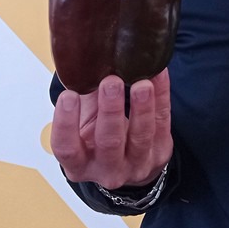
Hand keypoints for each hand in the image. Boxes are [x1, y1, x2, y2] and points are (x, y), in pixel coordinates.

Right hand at [51, 69, 172, 188]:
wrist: (130, 162)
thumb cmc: (100, 135)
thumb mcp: (85, 123)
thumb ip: (84, 97)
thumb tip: (86, 57)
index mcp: (79, 164)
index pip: (67, 149)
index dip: (66, 123)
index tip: (68, 95)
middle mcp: (107, 169)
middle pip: (108, 142)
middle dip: (111, 111)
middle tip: (110, 82)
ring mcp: (137, 164)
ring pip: (141, 136)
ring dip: (142, 107)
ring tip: (142, 83)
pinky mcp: (160, 152)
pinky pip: (163, 121)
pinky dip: (162, 95)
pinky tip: (159, 74)